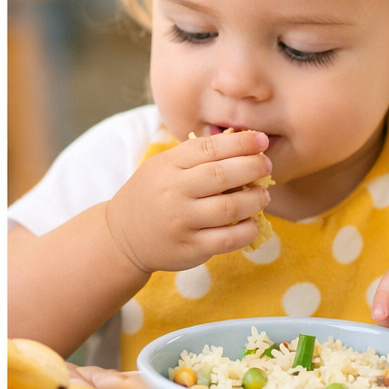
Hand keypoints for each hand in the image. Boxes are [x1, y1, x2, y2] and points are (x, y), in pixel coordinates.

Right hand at [104, 128, 270, 274]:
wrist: (122, 237)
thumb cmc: (151, 196)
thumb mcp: (162, 168)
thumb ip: (195, 157)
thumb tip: (244, 147)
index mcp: (165, 167)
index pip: (208, 148)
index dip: (240, 143)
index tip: (261, 140)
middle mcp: (172, 192)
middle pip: (222, 175)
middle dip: (252, 167)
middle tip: (266, 166)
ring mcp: (181, 222)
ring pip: (230, 208)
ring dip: (256, 199)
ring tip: (263, 195)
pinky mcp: (190, 248)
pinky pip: (229, 239)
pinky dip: (249, 229)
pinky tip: (252, 222)